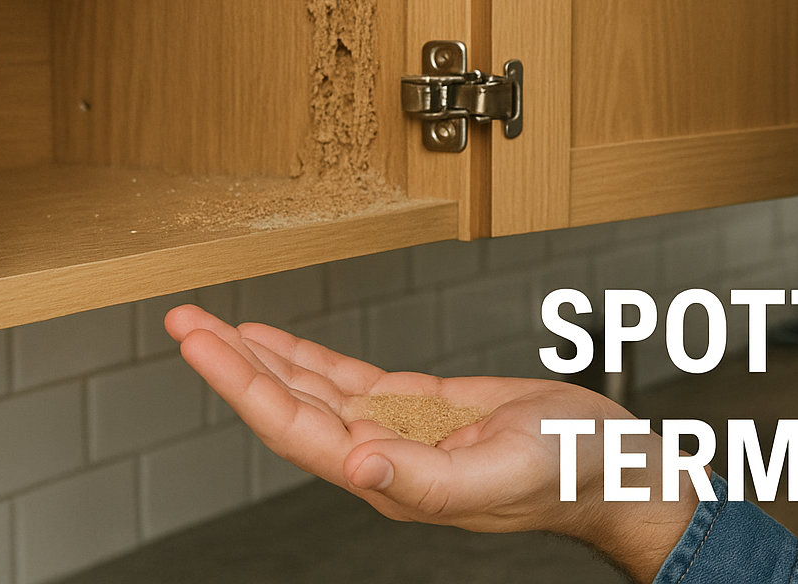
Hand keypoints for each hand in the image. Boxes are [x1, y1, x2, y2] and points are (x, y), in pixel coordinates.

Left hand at [164, 304, 696, 581]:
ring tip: (215, 326)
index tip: (202, 343)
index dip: (242, 384)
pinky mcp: (424, 407)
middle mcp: (382, 454)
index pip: (294, 427)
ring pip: (314, 390)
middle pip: (289, 405)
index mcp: (390, 476)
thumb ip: (425, 478)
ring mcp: (401, 430)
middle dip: (233, 362)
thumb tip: (357, 463)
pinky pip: (352, 379)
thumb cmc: (568, 474)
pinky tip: (284, 343)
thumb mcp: (500, 471)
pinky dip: (312, 358)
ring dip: (264, 357)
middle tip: (186, 319)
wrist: (611, 466)